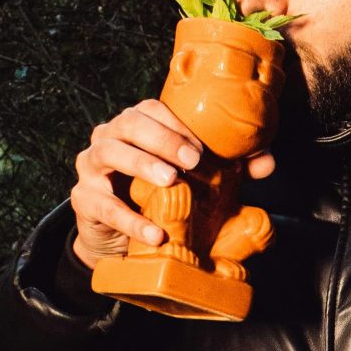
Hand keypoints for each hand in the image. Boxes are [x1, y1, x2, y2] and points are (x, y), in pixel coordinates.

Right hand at [68, 99, 275, 268]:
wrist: (120, 241)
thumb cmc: (159, 199)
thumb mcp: (196, 183)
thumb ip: (231, 169)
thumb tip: (266, 162)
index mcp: (135, 126)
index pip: (151, 109)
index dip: (176, 123)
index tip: (203, 147)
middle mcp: (109, 138)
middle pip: (129, 123)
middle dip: (163, 138)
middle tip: (192, 161)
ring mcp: (91, 167)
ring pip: (109, 152)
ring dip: (142, 164)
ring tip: (171, 182)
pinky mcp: (84, 200)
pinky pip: (104, 205)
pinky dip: (131, 219)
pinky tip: (155, 233)